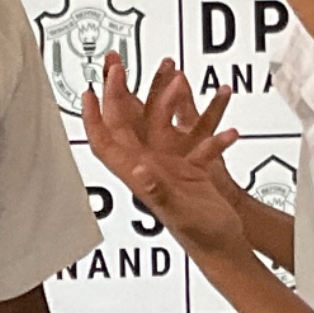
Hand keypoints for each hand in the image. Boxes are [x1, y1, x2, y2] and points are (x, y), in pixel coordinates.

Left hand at [81, 54, 248, 262]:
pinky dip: (207, 122)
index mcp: (140, 176)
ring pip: (162, 122)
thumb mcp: (178, 213)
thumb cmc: (201, 236)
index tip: (89, 91)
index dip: (94, 117)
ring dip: (166, 97)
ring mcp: (170, 164)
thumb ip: (158, 191)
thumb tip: (139, 170)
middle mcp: (150, 166)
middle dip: (120, 92)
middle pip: (128, 123)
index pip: (107, 141)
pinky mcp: (191, 165)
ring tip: (175, 75)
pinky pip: (195, 135)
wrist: (224, 247)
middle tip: (117, 64)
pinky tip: (218, 113)